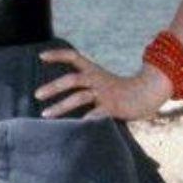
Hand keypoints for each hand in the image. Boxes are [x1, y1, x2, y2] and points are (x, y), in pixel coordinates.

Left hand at [35, 46, 174, 121]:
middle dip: (53, 87)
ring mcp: (104, 93)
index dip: (58, 55)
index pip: (73, 56)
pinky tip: (74, 127)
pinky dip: (84, 120)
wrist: (146, 94)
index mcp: (93, 70)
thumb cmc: (119, 91)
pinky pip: (95, 114)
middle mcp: (97, 79)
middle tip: (36, 94)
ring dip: (60, 106)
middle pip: (72, 79)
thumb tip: (61, 91)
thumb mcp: (101, 82)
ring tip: (45, 115)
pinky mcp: (112, 107)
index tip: (41, 56)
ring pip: (79, 97)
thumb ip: (84, 85)